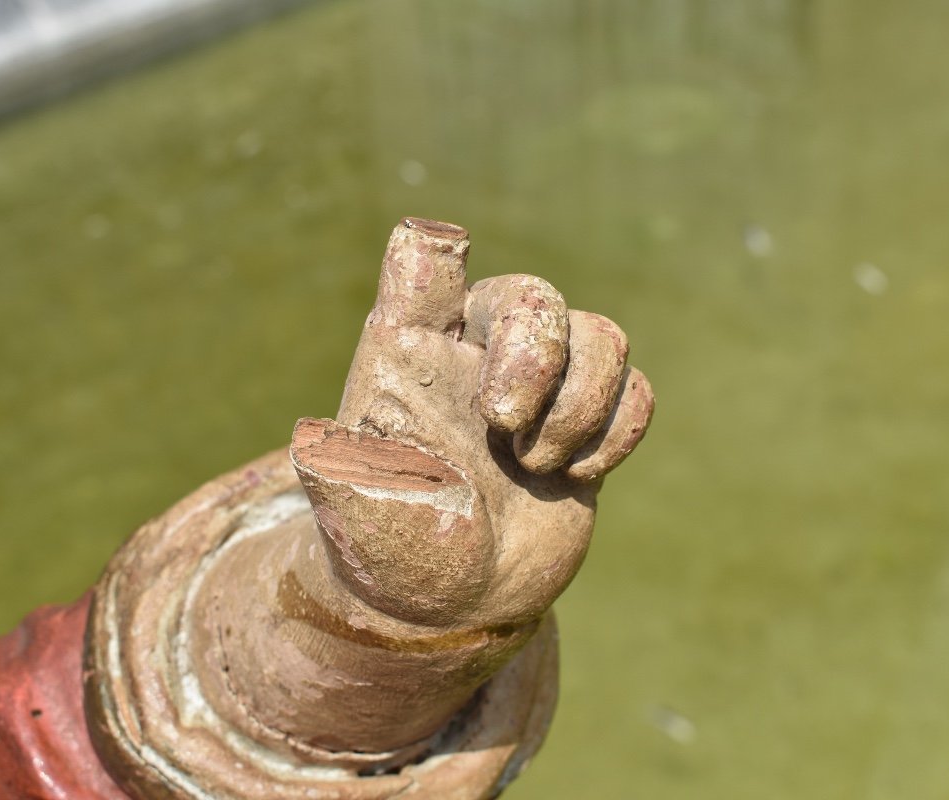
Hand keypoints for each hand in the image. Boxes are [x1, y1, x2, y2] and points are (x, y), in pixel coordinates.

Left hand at [291, 218, 652, 627]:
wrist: (454, 603)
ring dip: (580, 410)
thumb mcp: (355, 516)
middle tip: (504, 430)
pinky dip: (617, 434)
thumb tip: (312, 440)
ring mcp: (541, 385)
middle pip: (533, 295)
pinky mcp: (586, 421)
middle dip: (537, 359)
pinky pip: (636, 389)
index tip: (446, 252)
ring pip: (601, 337)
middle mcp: (477, 354)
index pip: (422, 267)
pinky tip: (573, 477)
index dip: (437, 250)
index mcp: (410, 351)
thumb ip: (342, 470)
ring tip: (534, 467)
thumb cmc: (391, 548)